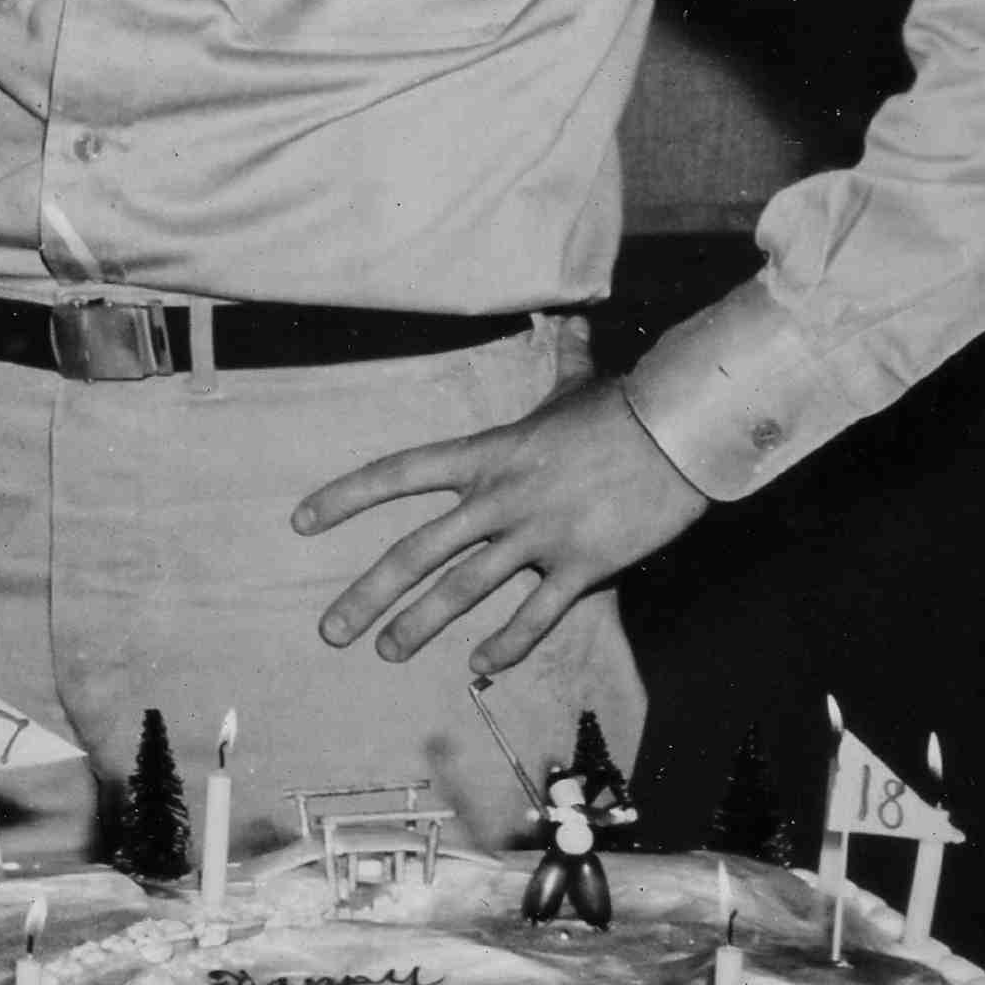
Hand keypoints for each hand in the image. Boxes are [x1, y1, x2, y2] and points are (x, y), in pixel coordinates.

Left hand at [294, 375, 711, 675]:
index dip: (344, 499)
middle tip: (330, 630)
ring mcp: (537, 534)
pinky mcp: (583, 564)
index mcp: (485, 454)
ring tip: (385, 651)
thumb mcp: (579, 383)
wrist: (683, 432)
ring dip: (420, 625)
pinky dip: (507, 643)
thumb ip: (562, 359)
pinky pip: (536, 614)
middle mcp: (499, 497)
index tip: (301, 523)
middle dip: (368, 594)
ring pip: (463, 589)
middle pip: (416, 551)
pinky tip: (480, 666)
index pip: (396, 475)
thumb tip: (568, 318)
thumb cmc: (626, 406)